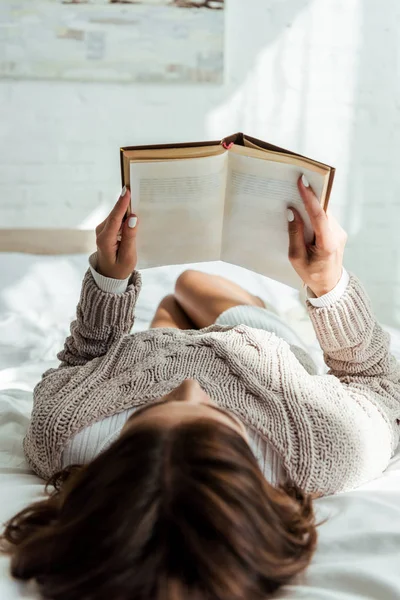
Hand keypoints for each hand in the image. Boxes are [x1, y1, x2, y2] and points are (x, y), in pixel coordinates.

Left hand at [95, 187, 137, 279]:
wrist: (109, 276)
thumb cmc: (119, 268)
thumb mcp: (128, 256)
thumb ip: (130, 237)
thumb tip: (133, 218)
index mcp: (105, 240)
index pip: (115, 219)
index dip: (121, 204)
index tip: (127, 191)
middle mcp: (101, 232)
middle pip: (115, 214)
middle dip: (125, 203)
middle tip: (136, 188)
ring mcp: (102, 230)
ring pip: (116, 215)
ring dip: (126, 209)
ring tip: (137, 198)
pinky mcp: (106, 229)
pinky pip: (116, 219)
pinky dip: (124, 215)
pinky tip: (133, 213)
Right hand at [287, 176, 346, 296]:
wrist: (329, 285)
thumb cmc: (311, 273)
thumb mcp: (296, 257)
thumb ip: (294, 234)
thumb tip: (292, 212)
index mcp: (327, 244)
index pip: (319, 215)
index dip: (310, 198)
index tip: (302, 182)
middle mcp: (337, 235)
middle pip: (323, 210)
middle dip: (310, 197)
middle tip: (297, 182)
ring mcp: (340, 233)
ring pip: (325, 213)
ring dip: (312, 206)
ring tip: (297, 196)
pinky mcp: (338, 232)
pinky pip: (325, 218)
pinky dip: (315, 214)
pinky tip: (304, 212)